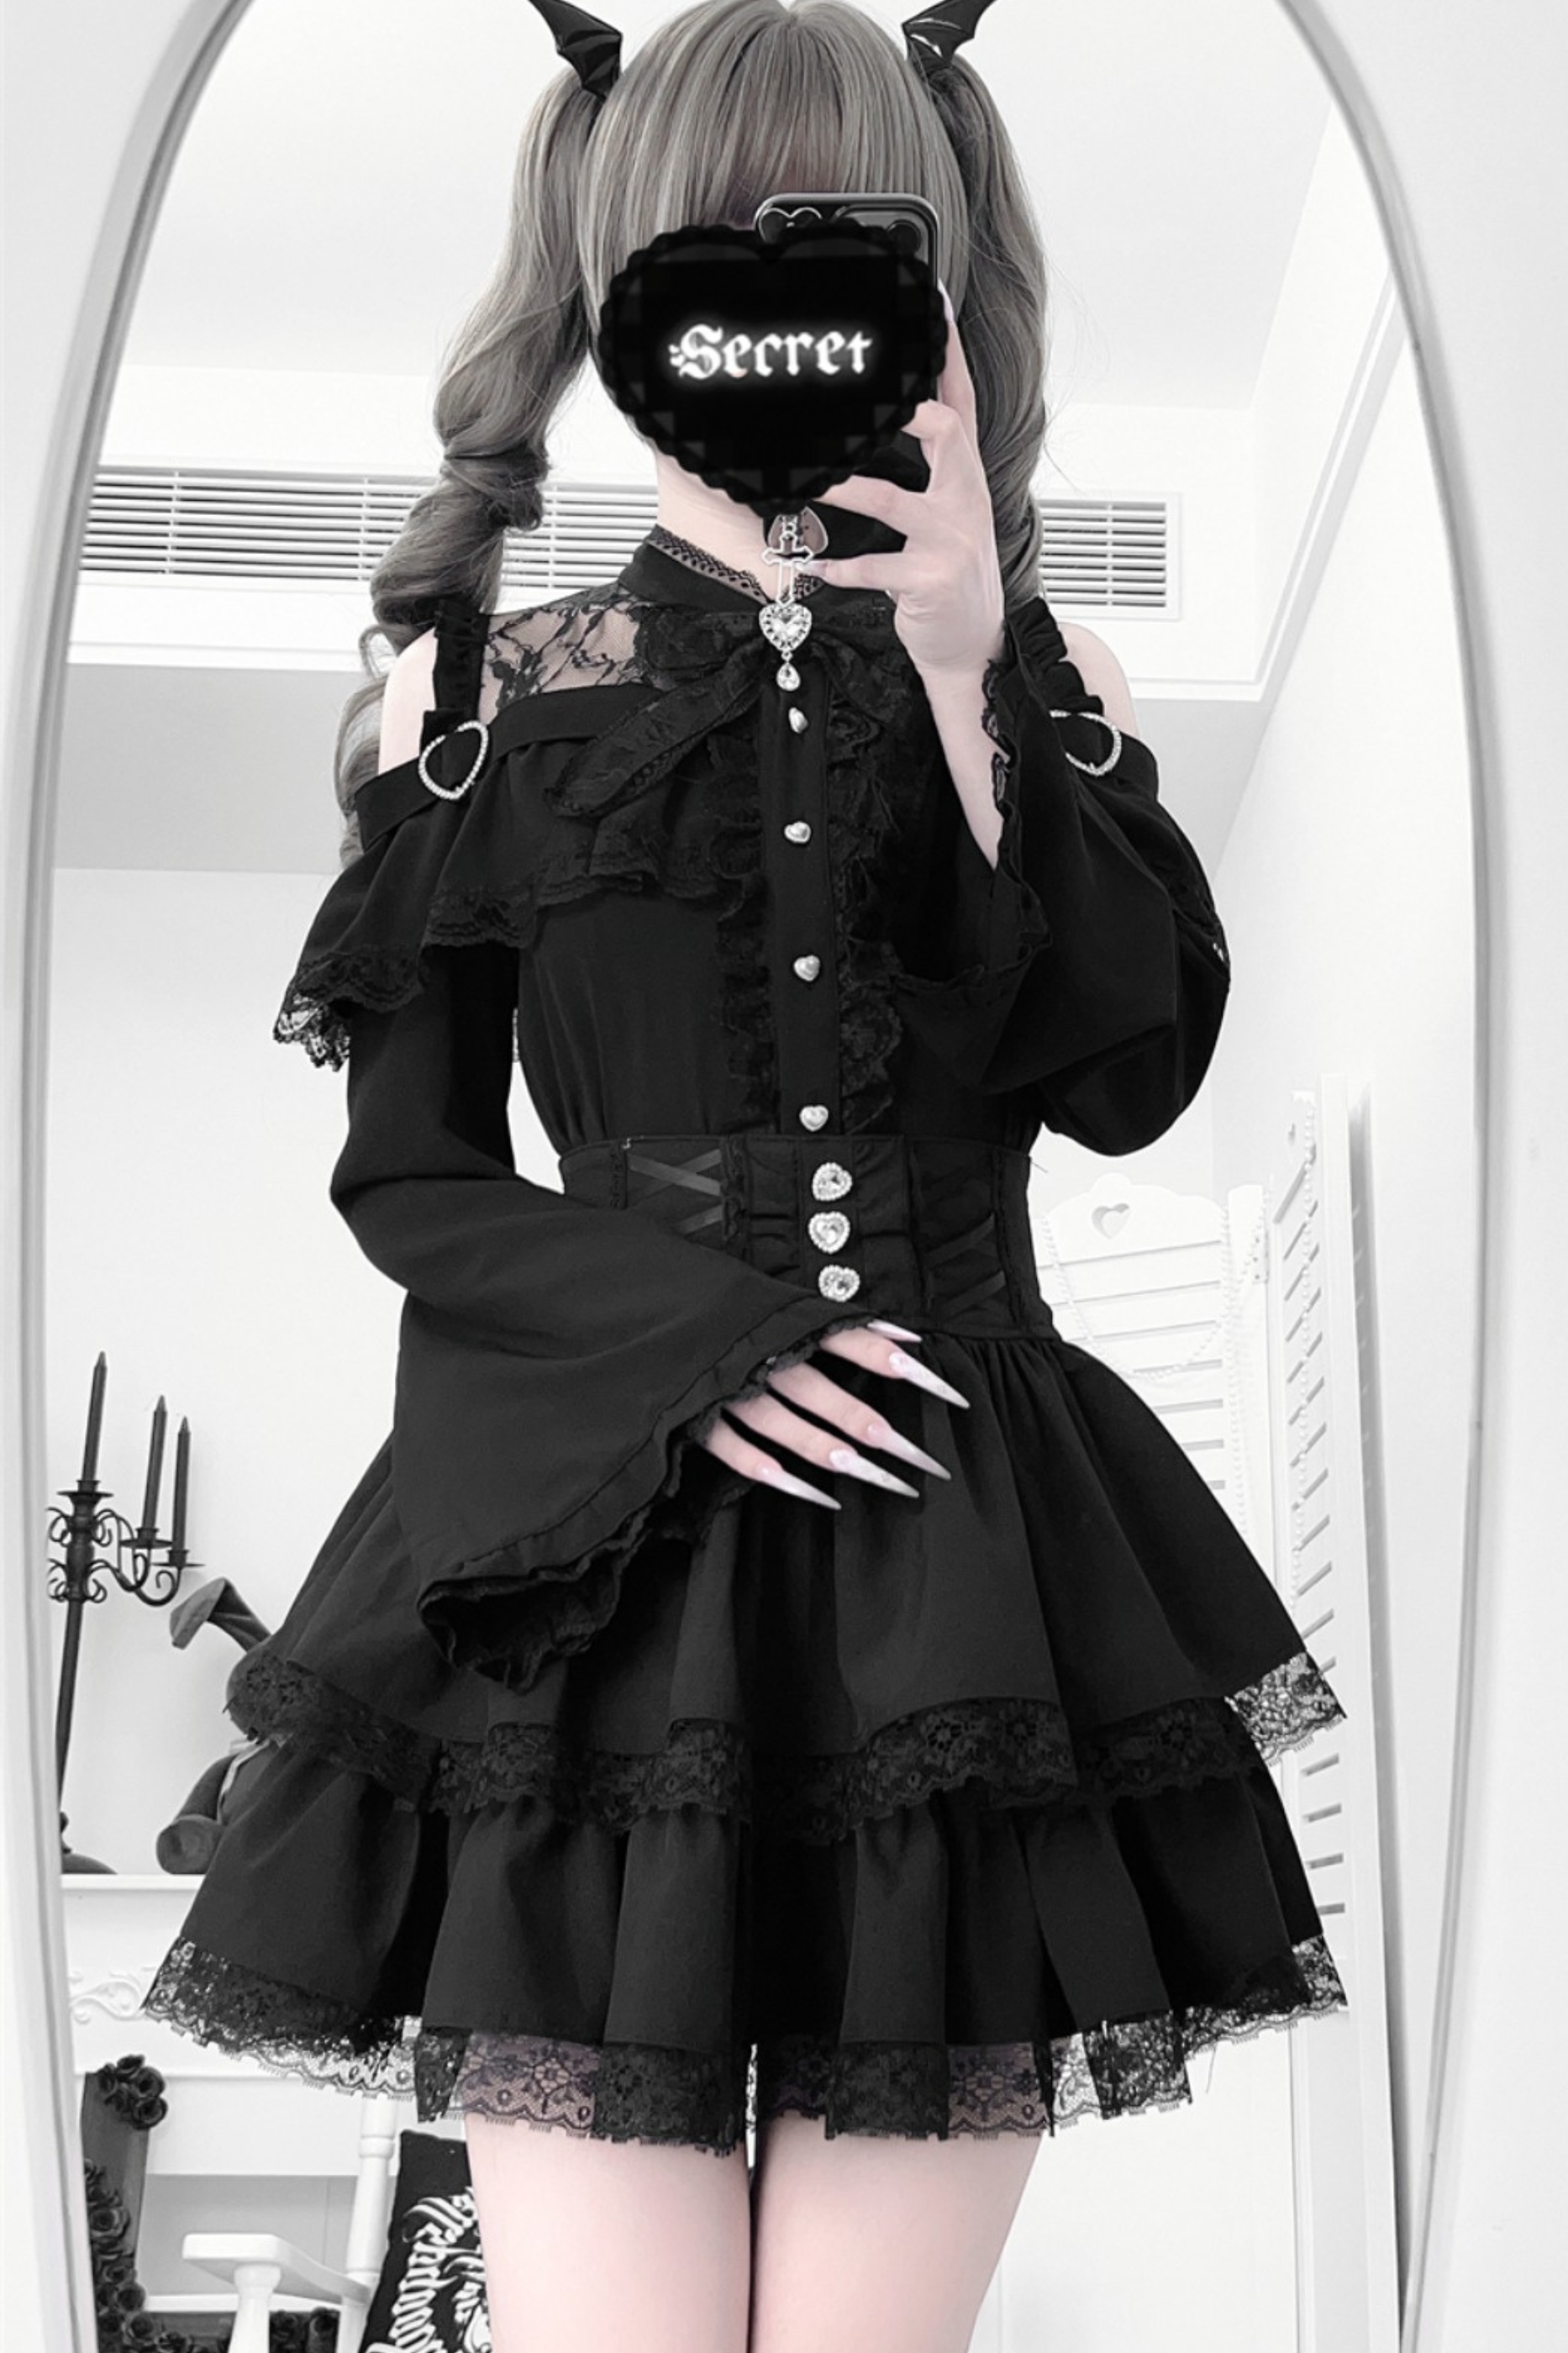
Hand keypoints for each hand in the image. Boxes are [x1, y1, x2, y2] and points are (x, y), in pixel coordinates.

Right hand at [696, 1321, 969, 1508]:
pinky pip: (736, 1452)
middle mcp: (759, 1356)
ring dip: (832, 1453)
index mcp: (780, 1322)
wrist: (638, 1298)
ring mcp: (726, 1388)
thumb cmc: (722, 1307)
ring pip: (786, 1427)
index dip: (895, 1364)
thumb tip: (909, 1337)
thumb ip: (840, 1325)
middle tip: (923, 1463)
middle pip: (826, 1394)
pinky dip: (774, 1474)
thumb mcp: (777, 1303)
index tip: (945, 1393)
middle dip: (876, 1429)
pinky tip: (814, 1494)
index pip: (850, 1339)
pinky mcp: (695, 1416)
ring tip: (876, 1478)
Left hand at [805, 282, 1006, 680]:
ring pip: (891, 499)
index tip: (932, 304)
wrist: (974, 639)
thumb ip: (930, 468)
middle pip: (944, 431)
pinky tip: (811, 563)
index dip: (948, 353)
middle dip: (906, 409)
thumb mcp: (950, 512)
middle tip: (866, 400)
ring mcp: (950, 539)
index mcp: (966, 475)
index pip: (961, 400)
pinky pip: (872, 567)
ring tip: (811, 478)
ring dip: (844, 486)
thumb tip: (890, 423)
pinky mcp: (929, 581)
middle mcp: (964, 498)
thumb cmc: (951, 571)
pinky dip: (837, 567)